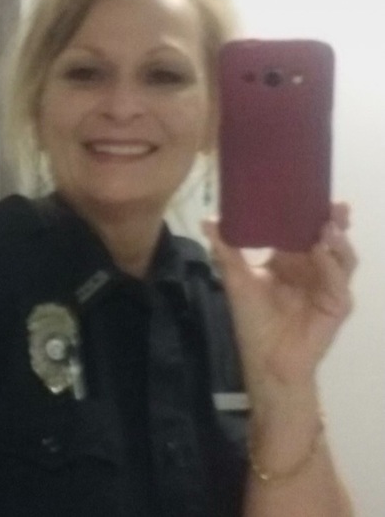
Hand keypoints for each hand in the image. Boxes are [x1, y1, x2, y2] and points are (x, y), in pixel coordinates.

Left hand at [202, 203, 356, 408]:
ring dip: (336, 240)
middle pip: (327, 238)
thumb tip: (207, 219)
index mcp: (289, 259)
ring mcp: (327, 285)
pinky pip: (339, 281)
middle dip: (333, 220)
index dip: (306, 212)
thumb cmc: (252, 319)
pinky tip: (322, 252)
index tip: (307, 190)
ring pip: (340, 255)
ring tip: (327, 225)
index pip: (301, 229)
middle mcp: (311, 268)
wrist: (266, 358)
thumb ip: (226, 251)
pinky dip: (332, 265)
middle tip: (332, 203)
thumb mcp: (237, 280)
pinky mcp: (336, 304)